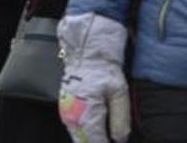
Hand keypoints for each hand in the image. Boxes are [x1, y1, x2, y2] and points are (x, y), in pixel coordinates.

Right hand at [58, 14, 131, 142]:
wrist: (86, 52)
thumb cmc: (104, 70)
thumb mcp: (119, 93)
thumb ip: (120, 119)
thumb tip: (120, 140)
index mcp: (86, 114)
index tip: (118, 142)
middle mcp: (72, 116)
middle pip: (85, 142)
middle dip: (99, 142)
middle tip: (114, 139)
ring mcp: (66, 113)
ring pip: (79, 138)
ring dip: (91, 140)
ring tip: (106, 137)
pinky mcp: (65, 109)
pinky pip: (74, 130)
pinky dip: (85, 135)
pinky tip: (96, 133)